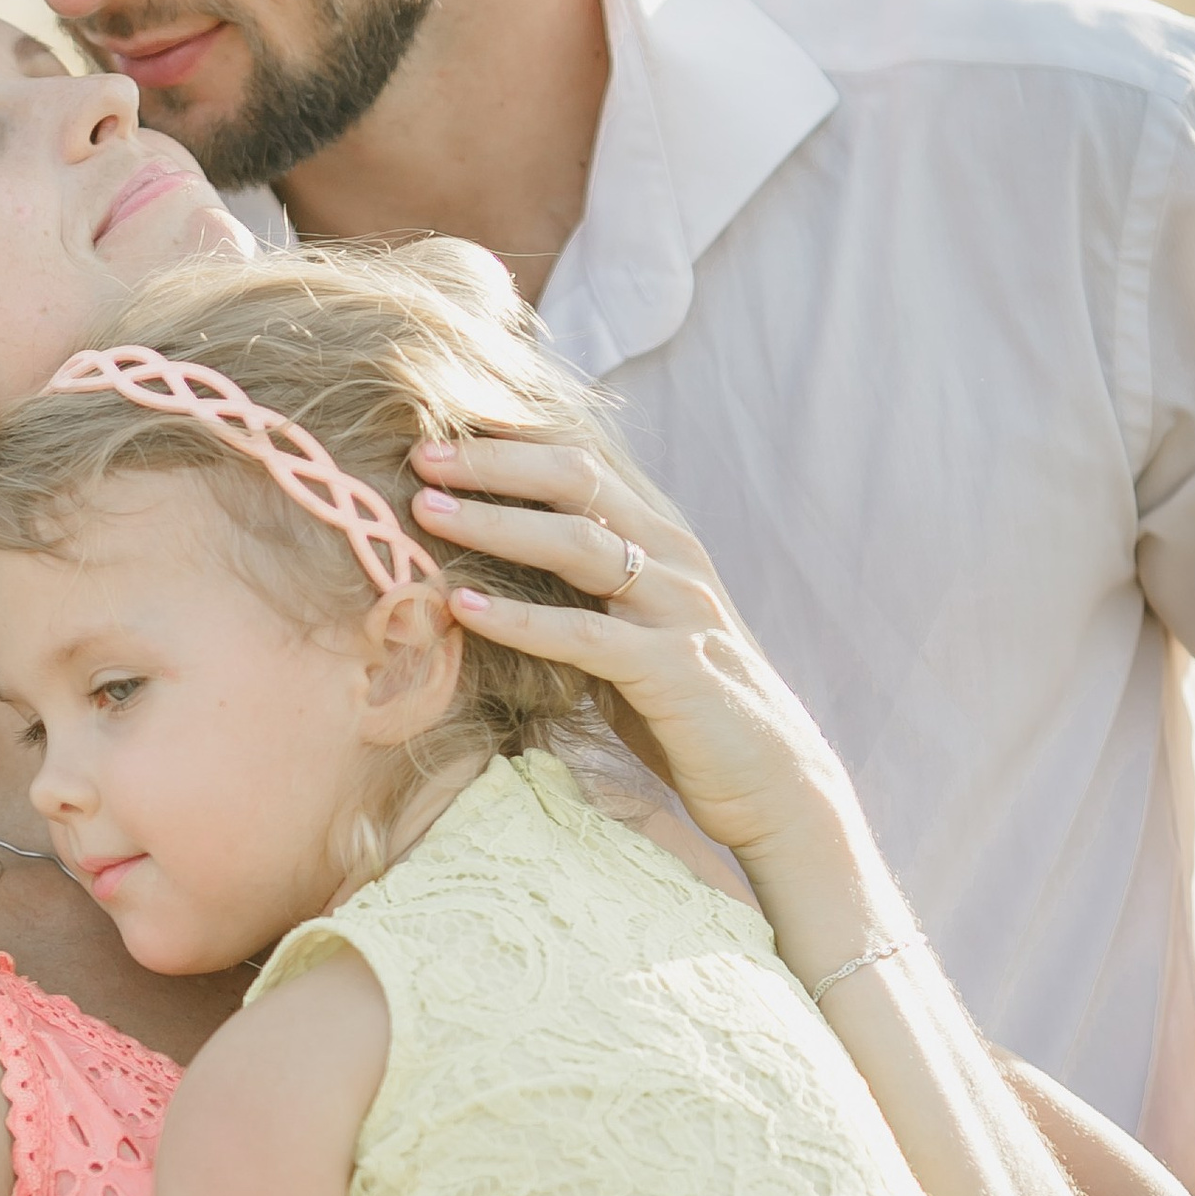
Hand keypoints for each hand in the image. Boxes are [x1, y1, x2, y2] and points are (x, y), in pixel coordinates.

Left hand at [407, 433, 850, 870]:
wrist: (773, 779)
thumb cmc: (683, 705)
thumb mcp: (628, 629)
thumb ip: (577, 590)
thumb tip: (483, 569)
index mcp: (661, 537)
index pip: (584, 459)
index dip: (515, 434)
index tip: (442, 416)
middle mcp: (674, 557)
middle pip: (578, 479)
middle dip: (495, 461)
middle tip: (422, 452)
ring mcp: (678, 608)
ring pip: (578, 543)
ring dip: (495, 523)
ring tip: (425, 511)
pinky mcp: (673, 668)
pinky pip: (584, 635)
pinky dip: (519, 619)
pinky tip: (463, 608)